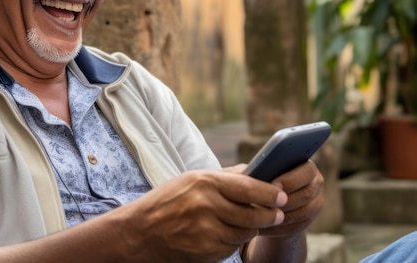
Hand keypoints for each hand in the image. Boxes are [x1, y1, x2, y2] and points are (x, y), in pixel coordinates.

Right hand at [117, 169, 287, 261]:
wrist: (140, 232)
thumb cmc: (167, 201)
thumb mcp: (191, 180)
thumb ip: (224, 177)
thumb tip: (254, 172)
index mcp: (204, 182)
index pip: (249, 187)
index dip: (270, 192)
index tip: (282, 195)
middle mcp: (207, 205)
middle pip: (253, 213)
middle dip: (268, 214)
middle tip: (277, 213)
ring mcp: (207, 230)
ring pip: (245, 232)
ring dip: (250, 228)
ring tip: (250, 222)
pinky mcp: (207, 251)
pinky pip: (232, 246)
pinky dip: (233, 240)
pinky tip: (225, 233)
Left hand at [259, 160, 324, 238]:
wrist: (270, 201)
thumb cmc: (262, 179)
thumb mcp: (261, 171)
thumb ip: (262, 168)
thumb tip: (253, 172)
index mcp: (306, 166)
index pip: (307, 171)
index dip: (291, 179)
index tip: (273, 184)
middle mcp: (316, 184)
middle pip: (305, 194)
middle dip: (284, 199)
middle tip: (265, 202)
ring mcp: (315, 204)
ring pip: (301, 213)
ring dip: (280, 215)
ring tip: (260, 215)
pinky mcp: (307, 221)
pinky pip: (295, 226)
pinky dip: (278, 226)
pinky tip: (263, 225)